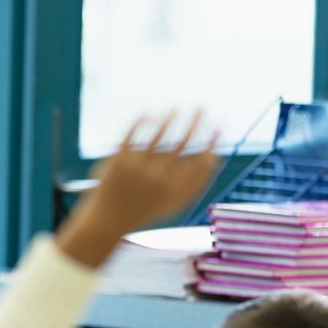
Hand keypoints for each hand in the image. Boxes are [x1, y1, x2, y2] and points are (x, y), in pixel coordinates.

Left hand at [57, 111, 221, 267]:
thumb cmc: (147, 208)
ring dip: (171, 118)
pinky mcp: (119, 160)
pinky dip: (144, 120)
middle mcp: (158, 179)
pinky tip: (151, 112)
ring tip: (177, 108)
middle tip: (201, 107)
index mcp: (174, 191)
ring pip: (158, 134)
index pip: (200, 161)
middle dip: (195, 122)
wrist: (108, 219)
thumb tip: (216, 157)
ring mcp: (137, 169)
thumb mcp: (175, 203)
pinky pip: (133, 133)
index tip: (218, 126)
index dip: (212, 142)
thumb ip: (197, 183)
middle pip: (182, 143)